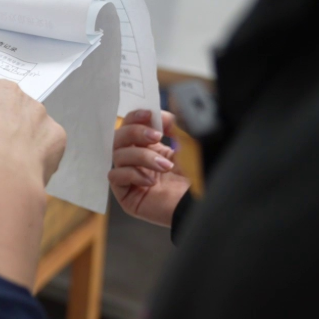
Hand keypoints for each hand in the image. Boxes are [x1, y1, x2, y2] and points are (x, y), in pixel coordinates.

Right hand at [108, 110, 190, 226]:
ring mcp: (131, 178)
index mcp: (151, 148)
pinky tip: (151, 182)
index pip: (131, 126)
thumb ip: (172, 125)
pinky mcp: (127, 195)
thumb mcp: (188, 143)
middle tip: (156, 136)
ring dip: (142, 157)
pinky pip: (115, 176)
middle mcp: (139, 162)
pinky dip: (132, 174)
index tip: (149, 114)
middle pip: (119, 138)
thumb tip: (158, 114)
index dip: (136, 118)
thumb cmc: (200, 176)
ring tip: (164, 166)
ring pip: (118, 156)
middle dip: (135, 133)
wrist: (203, 204)